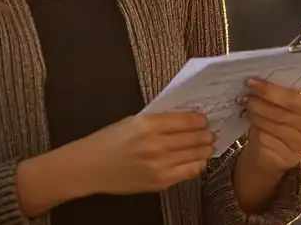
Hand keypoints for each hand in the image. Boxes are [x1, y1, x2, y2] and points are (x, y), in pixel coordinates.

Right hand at [73, 112, 216, 194]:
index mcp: (148, 124)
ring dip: (206, 149)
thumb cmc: (108, 141)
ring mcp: (159, 165)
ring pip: (195, 155)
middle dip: (206, 134)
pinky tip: (199, 160)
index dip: (200, 119)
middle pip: (195, 137)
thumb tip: (184, 118)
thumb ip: (158, 120)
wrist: (89, 167)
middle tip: (211, 132)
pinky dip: (197, 164)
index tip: (204, 119)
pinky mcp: (160, 181)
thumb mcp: (132, 121)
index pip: (187, 120)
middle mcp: (156, 144)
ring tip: (209, 145)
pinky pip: (188, 172)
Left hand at [239, 77, 300, 174]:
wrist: (281, 152)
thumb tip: (258, 81)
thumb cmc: (284, 122)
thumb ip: (282, 94)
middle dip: (258, 103)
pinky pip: (266, 140)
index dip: (269, 90)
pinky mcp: (287, 158)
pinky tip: (251, 125)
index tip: (251, 82)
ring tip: (246, 108)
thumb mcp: (289, 106)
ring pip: (271, 126)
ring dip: (254, 116)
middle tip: (244, 97)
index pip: (291, 98)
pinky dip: (255, 130)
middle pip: (279, 113)